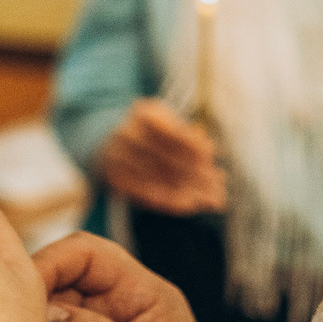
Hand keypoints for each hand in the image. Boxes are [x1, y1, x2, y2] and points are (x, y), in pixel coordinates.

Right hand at [99, 99, 225, 215]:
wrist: (102, 140)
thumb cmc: (146, 129)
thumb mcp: (164, 119)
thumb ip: (186, 133)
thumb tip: (210, 151)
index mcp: (143, 115)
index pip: (176, 137)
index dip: (198, 151)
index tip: (215, 163)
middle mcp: (127, 136)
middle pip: (170, 161)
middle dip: (199, 176)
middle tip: (220, 186)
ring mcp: (118, 160)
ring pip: (162, 181)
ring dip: (191, 193)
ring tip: (214, 201)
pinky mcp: (115, 180)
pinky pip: (148, 195)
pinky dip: (172, 202)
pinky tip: (191, 205)